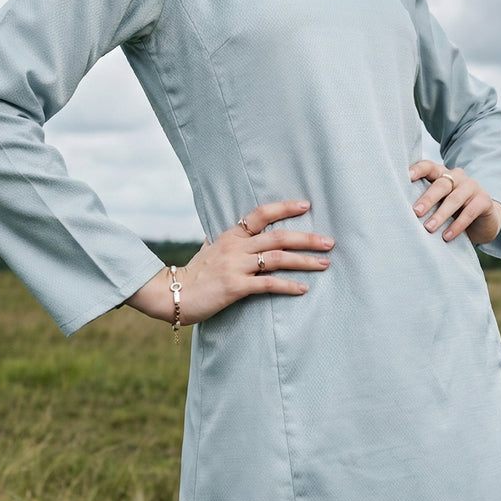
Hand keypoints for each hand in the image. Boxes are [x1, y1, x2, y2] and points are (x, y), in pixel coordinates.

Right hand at [124, 199, 332, 325]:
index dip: (284, 207)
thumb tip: (228, 232)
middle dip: (307, 238)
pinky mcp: (235, 287)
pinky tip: (303, 289)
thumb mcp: (207, 250)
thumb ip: (221, 241)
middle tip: (329, 242)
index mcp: (231, 236)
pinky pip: (267, 284)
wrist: (171, 294)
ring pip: (277, 258)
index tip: (306, 205)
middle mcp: (235, 247)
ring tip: (325, 264)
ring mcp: (235, 266)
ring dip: (304, 261)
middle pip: (278, 236)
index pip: (260, 214)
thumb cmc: (193, 274)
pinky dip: (287, 286)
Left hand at [409, 160, 500, 244]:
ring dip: (441, 214)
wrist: (483, 222)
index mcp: (442, 174)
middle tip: (416, 212)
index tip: (406, 177)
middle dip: (428, 198)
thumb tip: (399, 211)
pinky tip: (447, 236)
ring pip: (454, 198)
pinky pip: (470, 212)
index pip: (428, 166)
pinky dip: (457, 225)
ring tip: (429, 228)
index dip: (418, 170)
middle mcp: (457, 177)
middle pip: (441, 184)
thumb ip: (424, 203)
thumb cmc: (452, 213)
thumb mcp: (438, 205)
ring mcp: (472, 187)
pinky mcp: (484, 200)